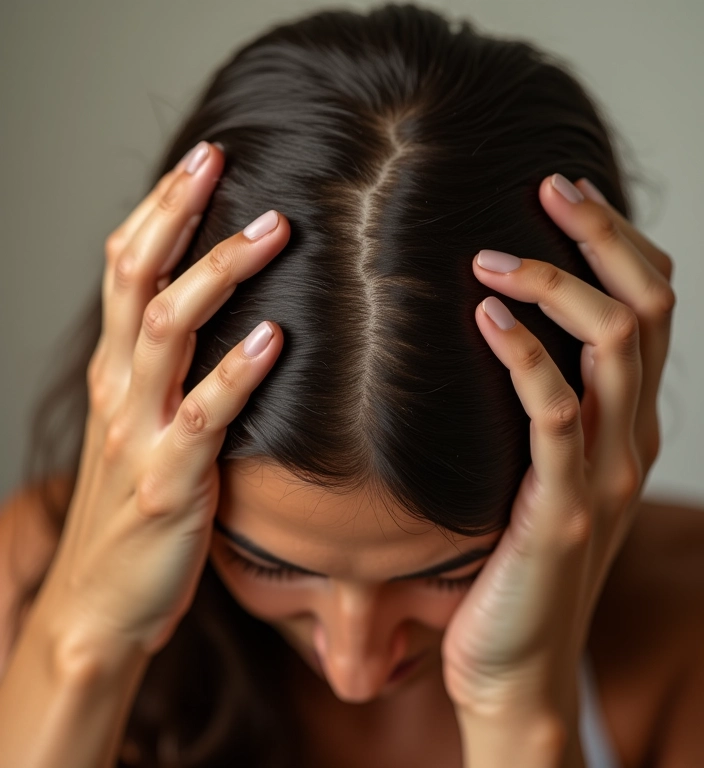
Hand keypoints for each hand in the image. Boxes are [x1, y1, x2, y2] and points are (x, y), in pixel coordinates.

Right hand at [29, 142, 289, 662]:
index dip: (159, 209)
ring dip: (219, 273)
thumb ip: (173, 379)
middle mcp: (119, 390)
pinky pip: (204, 414)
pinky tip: (274, 337)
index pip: (126, 269)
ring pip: (167, 330)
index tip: (203, 161)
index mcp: (115, 373)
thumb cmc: (134, 512)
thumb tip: (233, 327)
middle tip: (221, 160)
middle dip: (177, 213)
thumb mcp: (143, 431)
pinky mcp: (171, 482)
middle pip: (138, 279)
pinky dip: (237, 372)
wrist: (101, 607)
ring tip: (274, 230)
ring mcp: (141, 433)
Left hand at [442, 173, 674, 724]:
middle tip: (548, 187)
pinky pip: (555, 415)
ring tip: (492, 256)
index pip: (652, 309)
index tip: (564, 193)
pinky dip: (524, 358)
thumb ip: (545, 415)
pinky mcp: (562, 511)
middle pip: (646, 310)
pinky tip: (485, 318)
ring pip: (614, 349)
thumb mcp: (544, 475)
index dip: (621, 242)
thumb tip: (501, 338)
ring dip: (556, 287)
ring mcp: (605, 477)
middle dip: (602, 237)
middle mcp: (632, 442)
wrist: (515, 666)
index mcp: (629, 426)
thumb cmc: (517, 564)